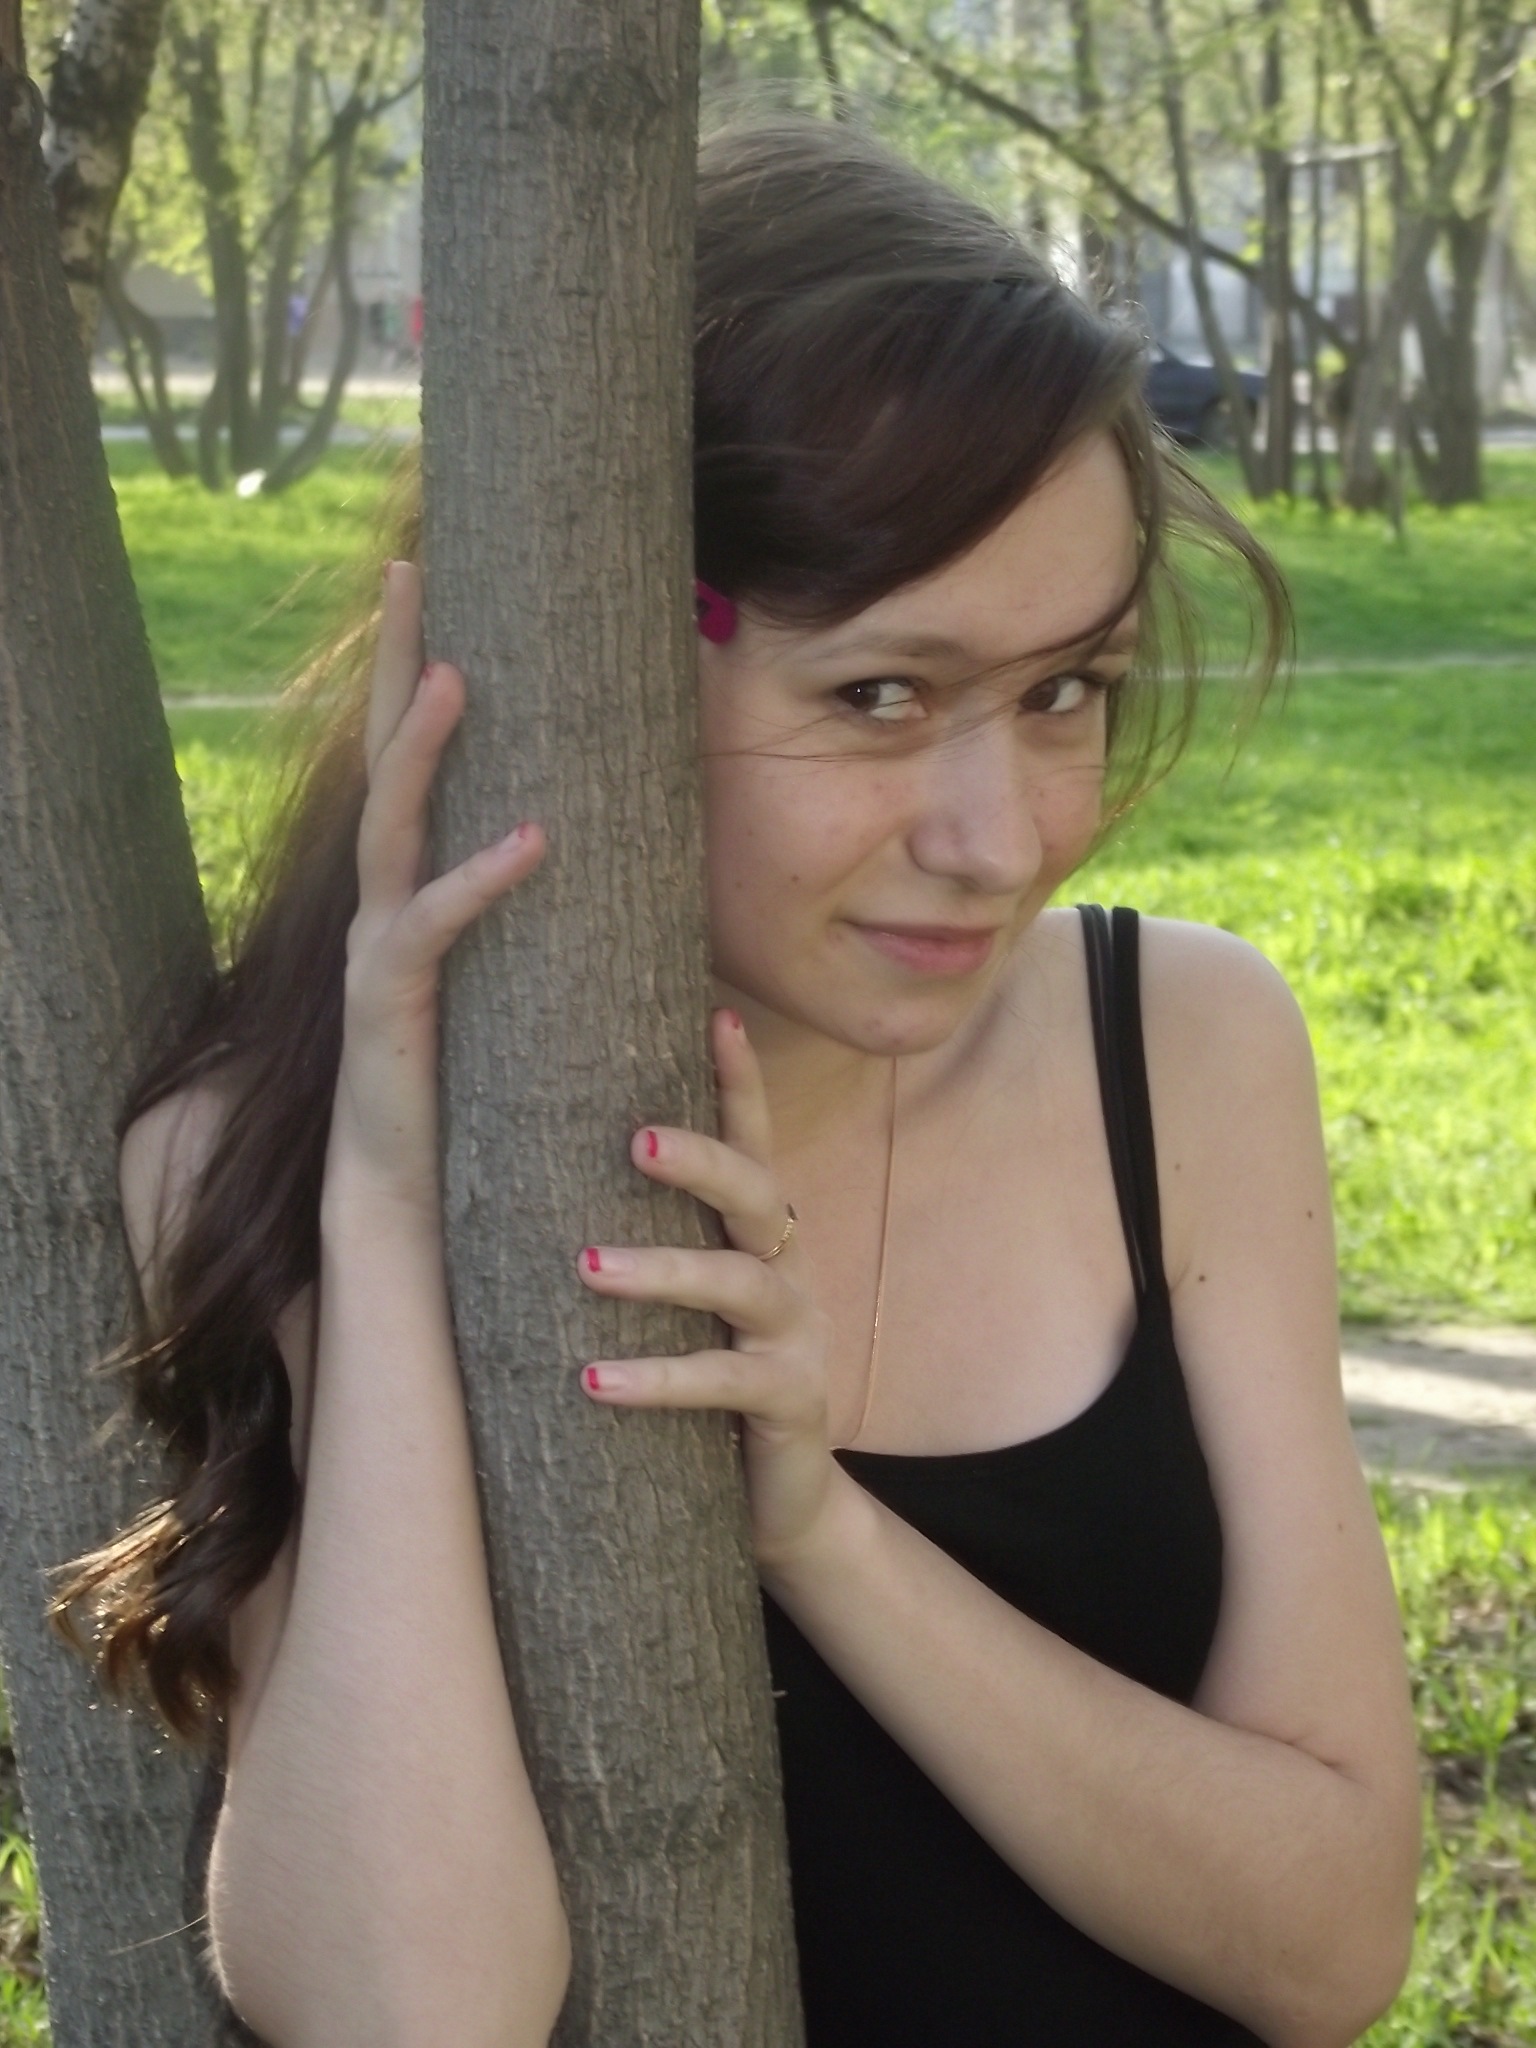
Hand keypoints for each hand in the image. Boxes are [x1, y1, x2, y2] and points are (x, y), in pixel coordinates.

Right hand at [325, 560, 546, 1219]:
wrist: (405, 1189)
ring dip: (418, 749)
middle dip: (394, 665)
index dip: (414, 674)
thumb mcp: (514, 980)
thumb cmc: (468, 1083)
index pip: (410, 764)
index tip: (436, 587)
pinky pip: (431, 930)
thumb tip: (614, 848)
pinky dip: (478, 882)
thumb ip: (538, 917)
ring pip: (389, 828)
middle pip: (380, 762)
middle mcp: (381, 904)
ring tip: (452, 676)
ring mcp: (377, 951)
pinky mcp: (390, 1006)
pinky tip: (530, 839)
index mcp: (411, 891)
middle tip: (409, 571)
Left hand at [575, 1007, 840, 1572]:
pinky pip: (726, 1382)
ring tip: (588, 1267)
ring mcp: (796, 1335)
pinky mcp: (792, 1402)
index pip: (752, 1141)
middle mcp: (786, 1270)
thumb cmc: (708, 1389)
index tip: (716, 1014)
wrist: (779, 1504)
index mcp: (759, 1236)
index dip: (739, 1080)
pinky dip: (660, 1378)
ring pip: (738, 1281)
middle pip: (755, 1189)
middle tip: (632, 1138)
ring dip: (663, 1269)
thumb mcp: (681, 1306)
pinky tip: (594, 1381)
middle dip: (698, 1157)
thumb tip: (530, 1177)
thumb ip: (640, 1242)